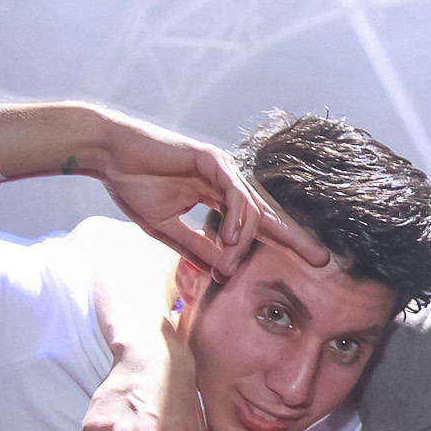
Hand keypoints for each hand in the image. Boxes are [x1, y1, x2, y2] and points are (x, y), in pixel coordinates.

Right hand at [93, 112, 329, 279]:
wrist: (108, 156)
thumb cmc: (133, 186)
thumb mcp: (168, 229)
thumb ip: (196, 249)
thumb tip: (222, 274)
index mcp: (218, 198)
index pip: (257, 225)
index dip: (281, 243)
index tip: (306, 264)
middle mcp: (226, 183)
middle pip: (267, 215)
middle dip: (294, 238)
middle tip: (321, 260)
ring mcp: (221, 169)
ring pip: (250, 210)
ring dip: (243, 241)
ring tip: (231, 264)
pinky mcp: (211, 159)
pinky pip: (234, 194)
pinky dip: (236, 218)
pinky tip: (231, 239)